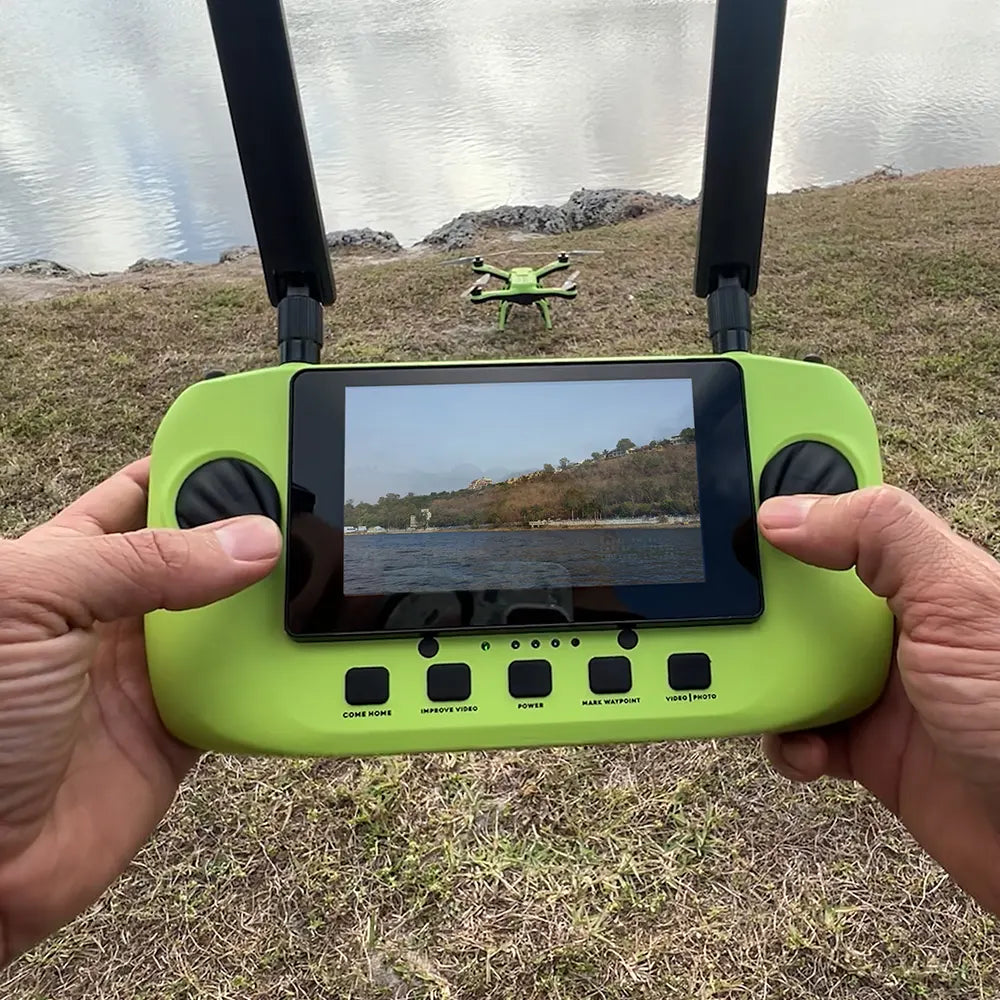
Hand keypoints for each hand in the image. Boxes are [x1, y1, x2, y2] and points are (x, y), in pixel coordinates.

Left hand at [0, 458, 280, 964]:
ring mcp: (153, 670)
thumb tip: (251, 542)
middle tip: (322, 509)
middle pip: (209, 551)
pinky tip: (316, 657)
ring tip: (337, 577)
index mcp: (72, 559)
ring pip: (240, 619)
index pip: (149, 488)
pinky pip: (250, 692)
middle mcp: (119, 609)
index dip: (205, 461)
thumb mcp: (31, 606)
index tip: (267, 441)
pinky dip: (286, 678)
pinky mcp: (183, 729)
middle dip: (260, 528)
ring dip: (284, 604)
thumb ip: (138, 563)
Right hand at [759, 485, 999, 914]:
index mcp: (911, 570)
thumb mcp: (962, 600)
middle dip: (747, 590)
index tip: (726, 464)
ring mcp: (869, 682)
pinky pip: (791, 728)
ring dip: (752, 673)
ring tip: (748, 683)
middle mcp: (885, 619)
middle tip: (718, 597)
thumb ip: (882, 537)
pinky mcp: (858, 741)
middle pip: (787, 582)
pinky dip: (783, 740)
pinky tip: (807, 748)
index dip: (786, 475)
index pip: (838, 503)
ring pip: (776, 657)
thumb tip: (782, 512)